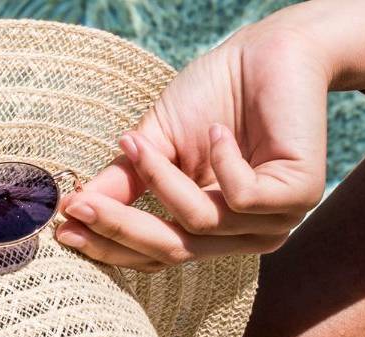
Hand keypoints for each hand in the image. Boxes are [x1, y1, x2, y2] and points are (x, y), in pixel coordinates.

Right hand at [56, 22, 332, 271]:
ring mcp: (277, 220)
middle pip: (174, 250)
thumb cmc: (213, 95)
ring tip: (141, 142)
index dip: (111, 244)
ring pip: (201, 221)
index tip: (64, 227)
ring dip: (162, 179)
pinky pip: (242, 197)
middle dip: (120, 226)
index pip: (158, 255)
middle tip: (79, 205)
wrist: (268, 52)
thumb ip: (125, 183)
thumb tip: (74, 211)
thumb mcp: (156, 144)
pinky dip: (220, 161)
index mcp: (214, 230)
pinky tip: (217, 130)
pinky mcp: (299, 194)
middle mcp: (246, 236)